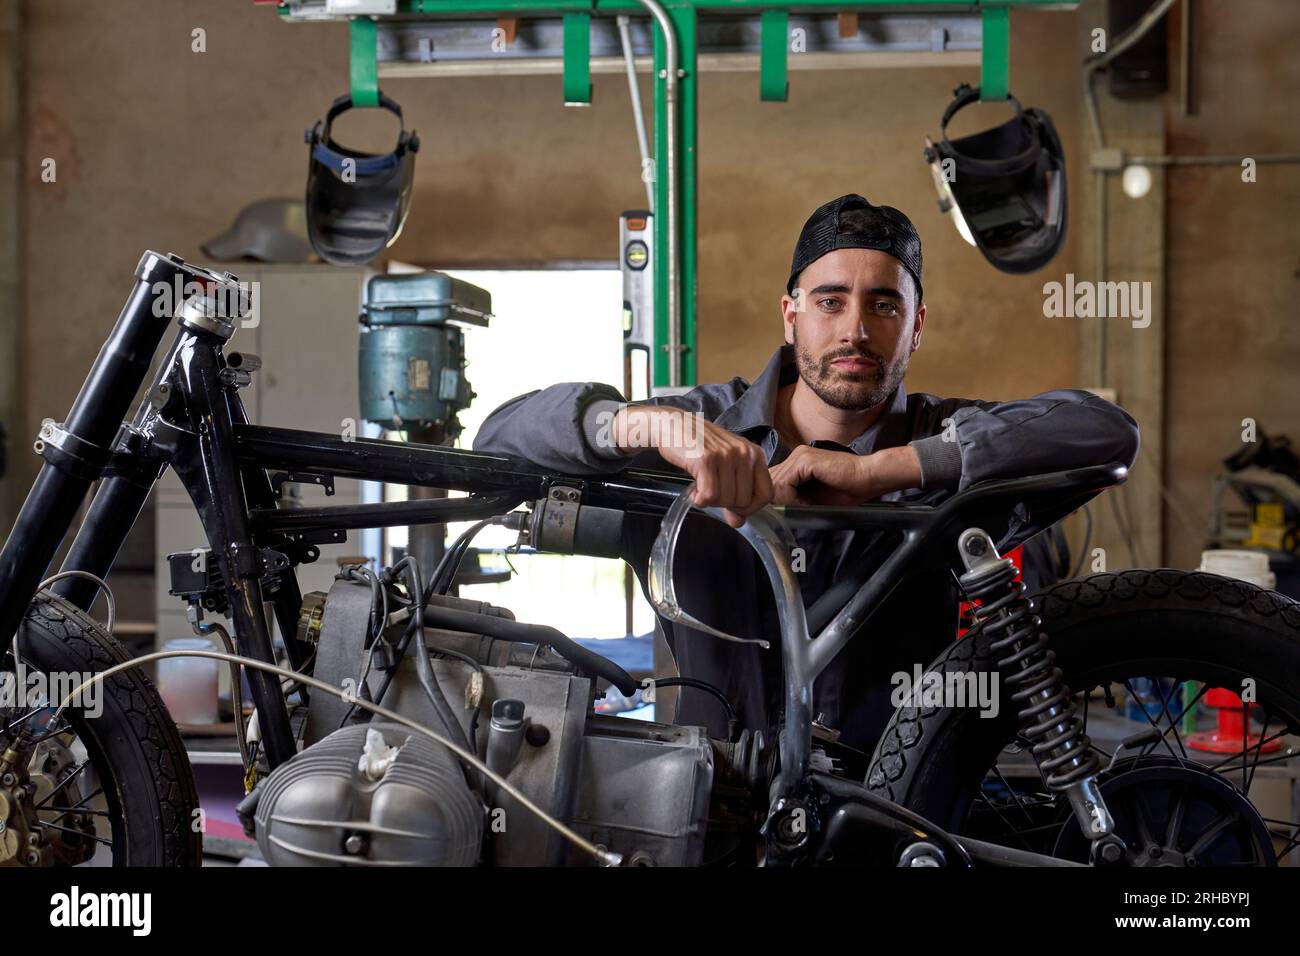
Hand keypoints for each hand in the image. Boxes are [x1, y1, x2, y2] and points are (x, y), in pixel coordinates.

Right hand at [615, 406, 772, 527]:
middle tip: (711, 491)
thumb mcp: (725, 467)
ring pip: (726, 500)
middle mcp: (744, 453)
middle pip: (743, 501)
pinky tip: (693, 491)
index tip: (736, 509)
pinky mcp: (706, 460)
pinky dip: (699, 500)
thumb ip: (735, 494)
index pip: (766, 493)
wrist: (673, 425)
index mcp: (754, 454)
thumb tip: (738, 522)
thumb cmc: (700, 446)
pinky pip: (709, 495)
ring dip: (709, 501)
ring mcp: (726, 455)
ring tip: (700, 487)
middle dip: (725, 504)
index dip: (751, 508)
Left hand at [769, 445, 922, 505]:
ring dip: (784, 501)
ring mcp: (800, 456)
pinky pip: (785, 483)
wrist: (869, 478)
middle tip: (793, 512)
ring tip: (801, 508)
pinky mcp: (805, 461)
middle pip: (771, 481)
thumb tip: (777, 511)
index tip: (789, 512)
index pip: (774, 480)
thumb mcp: (815, 497)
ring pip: (775, 483)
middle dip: (778, 501)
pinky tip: (803, 504)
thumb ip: (796, 498)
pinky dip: (790, 497)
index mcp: (799, 462)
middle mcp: (796, 455)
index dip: (777, 499)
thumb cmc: (849, 490)